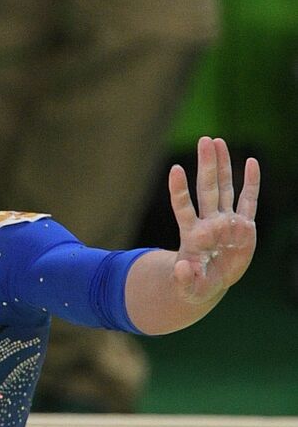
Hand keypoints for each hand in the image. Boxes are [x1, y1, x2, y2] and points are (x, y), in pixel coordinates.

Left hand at [168, 136, 258, 305]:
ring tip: (217, 141)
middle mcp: (209, 223)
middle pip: (207, 188)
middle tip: (204, 140)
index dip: (179, 189)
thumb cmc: (195, 284)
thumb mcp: (188, 287)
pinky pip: (248, 200)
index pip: (183, 207)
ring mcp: (226, 222)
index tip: (175, 169)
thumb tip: (182, 268)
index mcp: (192, 235)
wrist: (209, 283)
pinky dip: (251, 182)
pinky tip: (251, 162)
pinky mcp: (244, 227)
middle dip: (207, 164)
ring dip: (222, 165)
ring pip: (225, 188)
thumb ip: (184, 278)